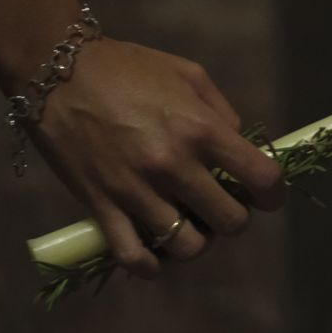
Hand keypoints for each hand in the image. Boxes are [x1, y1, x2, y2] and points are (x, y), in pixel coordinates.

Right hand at [27, 39, 285, 277]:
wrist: (57, 72)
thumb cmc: (127, 67)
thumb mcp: (188, 75)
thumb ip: (221, 113)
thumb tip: (240, 147)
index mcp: (201, 129)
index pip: (262, 178)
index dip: (274, 194)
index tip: (266, 194)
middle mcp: (173, 165)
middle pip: (231, 222)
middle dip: (235, 217)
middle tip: (221, 204)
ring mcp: (136, 190)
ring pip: (188, 246)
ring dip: (197, 240)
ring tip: (189, 222)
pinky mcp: (100, 206)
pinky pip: (133, 257)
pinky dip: (150, 265)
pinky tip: (156, 252)